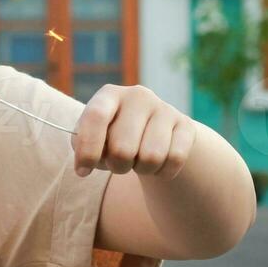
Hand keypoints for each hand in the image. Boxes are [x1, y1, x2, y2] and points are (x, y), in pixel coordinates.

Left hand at [71, 84, 194, 179]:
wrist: (153, 131)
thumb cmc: (112, 136)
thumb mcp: (92, 136)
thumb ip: (82, 146)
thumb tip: (84, 163)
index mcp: (109, 94)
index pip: (96, 117)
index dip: (88, 148)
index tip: (82, 170)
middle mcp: (138, 96)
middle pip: (123, 148)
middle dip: (117, 166)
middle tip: (118, 163)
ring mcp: (164, 108)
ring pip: (151, 157)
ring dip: (141, 169)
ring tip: (137, 161)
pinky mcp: (185, 125)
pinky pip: (174, 159)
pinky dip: (163, 171)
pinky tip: (158, 163)